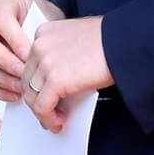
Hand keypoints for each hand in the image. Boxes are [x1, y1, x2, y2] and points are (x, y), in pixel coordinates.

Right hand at [0, 0, 64, 101]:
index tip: (30, 53)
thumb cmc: (43, 17)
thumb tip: (39, 53)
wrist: (42, 22)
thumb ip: (38, 30)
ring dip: (3, 79)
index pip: (1, 21)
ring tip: (23, 87)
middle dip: (5, 62)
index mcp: (1, 4)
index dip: (14, 39)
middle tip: (24, 72)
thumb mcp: (45, 16)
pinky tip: (15, 94)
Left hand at [22, 16, 112, 132]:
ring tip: (57, 119)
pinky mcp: (55, 80)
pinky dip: (49, 119)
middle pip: (27, 81)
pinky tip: (59, 122)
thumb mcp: (76, 38)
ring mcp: (46, 63)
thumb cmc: (111, 39)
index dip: (37, 83)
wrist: (126, 42)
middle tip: (51, 110)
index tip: (44, 94)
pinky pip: (43, 108)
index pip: (30, 64)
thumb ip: (60, 53)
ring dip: (43, 112)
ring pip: (32, 97)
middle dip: (38, 99)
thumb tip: (55, 80)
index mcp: (45, 32)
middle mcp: (41, 45)